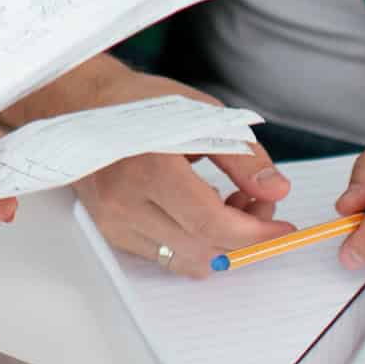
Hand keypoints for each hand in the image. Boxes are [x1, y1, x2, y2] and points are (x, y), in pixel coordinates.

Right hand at [64, 69, 295, 279]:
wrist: (83, 105)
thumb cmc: (140, 104)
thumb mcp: (203, 116)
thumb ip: (243, 158)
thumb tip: (276, 191)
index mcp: (150, 168)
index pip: (212, 223)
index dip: (255, 232)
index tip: (281, 228)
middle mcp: (126, 202)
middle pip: (202, 248)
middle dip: (244, 236)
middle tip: (260, 205)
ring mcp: (114, 221)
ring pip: (185, 260)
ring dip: (219, 245)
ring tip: (230, 206)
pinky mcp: (110, 231)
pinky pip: (164, 256)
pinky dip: (192, 244)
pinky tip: (200, 213)